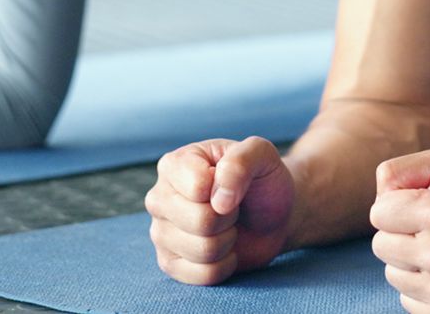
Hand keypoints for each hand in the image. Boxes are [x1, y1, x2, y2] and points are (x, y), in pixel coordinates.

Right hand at [145, 136, 294, 283]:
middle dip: (229, 218)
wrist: (271, 215)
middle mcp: (159, 197)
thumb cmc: (261, 180)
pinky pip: (202, 276)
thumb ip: (242, 160)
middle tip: (233, 209)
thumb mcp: (262, 154)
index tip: (233, 184)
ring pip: (202, 250)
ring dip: (228, 241)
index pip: (198, 187)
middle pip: (200, 221)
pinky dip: (225, 266)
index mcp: (174, 164)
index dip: (227, 189)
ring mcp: (160, 232)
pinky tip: (225, 250)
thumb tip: (219, 200)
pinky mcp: (169, 263)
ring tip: (228, 227)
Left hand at [370, 148, 429, 312]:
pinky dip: (421, 287)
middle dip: (400, 234)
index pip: (378, 213)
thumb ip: (401, 170)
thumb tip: (376, 198)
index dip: (396, 206)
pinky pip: (407, 299)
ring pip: (392, 274)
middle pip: (380, 245)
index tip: (420, 207)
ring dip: (410, 262)